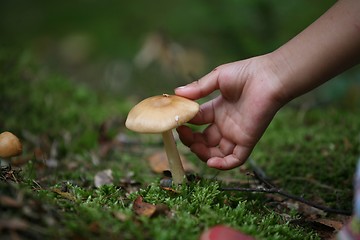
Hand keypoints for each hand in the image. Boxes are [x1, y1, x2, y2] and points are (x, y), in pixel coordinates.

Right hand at [175, 55, 283, 169]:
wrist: (269, 77)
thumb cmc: (246, 73)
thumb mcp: (218, 78)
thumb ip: (198, 87)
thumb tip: (176, 92)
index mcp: (217, 109)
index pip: (197, 121)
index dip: (185, 123)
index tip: (176, 121)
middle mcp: (225, 124)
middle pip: (204, 140)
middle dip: (191, 140)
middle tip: (182, 134)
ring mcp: (235, 134)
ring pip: (216, 152)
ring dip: (202, 154)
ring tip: (194, 146)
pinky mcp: (247, 140)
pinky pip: (235, 159)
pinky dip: (223, 165)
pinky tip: (210, 161)